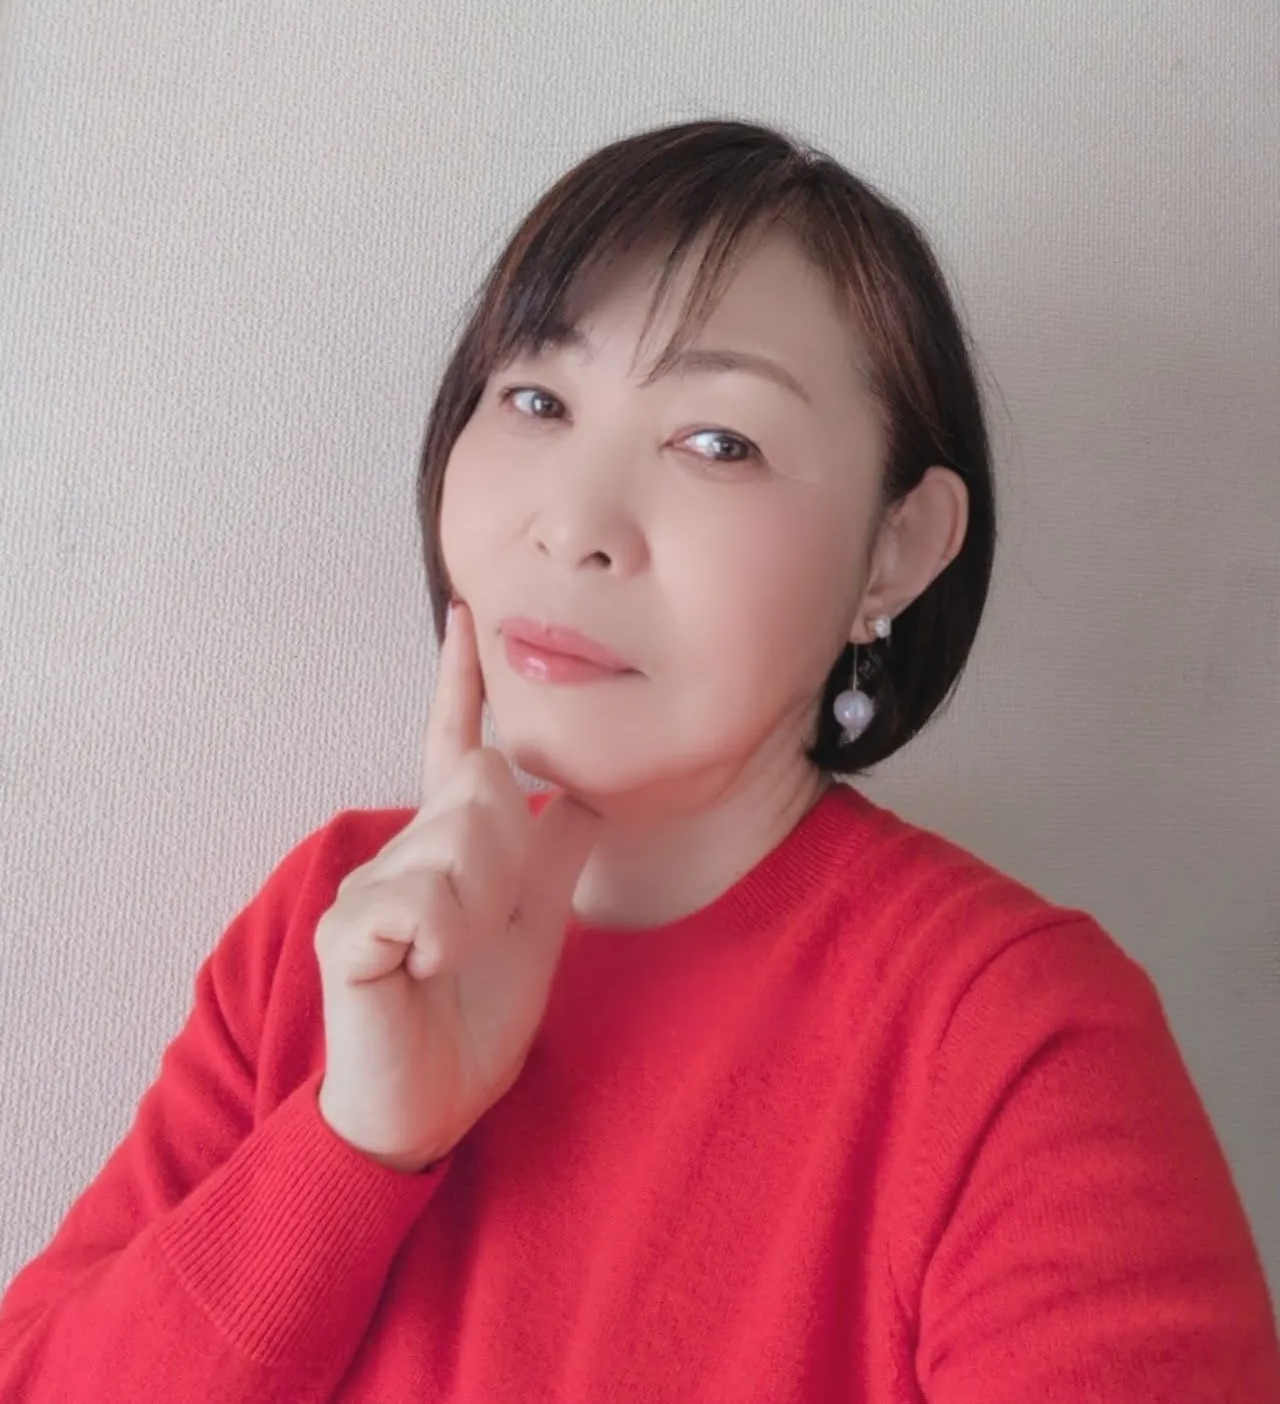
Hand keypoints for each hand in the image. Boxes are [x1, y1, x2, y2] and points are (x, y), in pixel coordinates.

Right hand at [314, 600, 598, 1171]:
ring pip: (461, 844)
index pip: (453, 745)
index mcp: (446, 845)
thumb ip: (553, 855)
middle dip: (507, 856)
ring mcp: (369, 887)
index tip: (469, 615)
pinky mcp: (346, 930)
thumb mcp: (536, 924)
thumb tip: (585, 791)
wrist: (432, 1105)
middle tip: (486, 928)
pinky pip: (424, 901)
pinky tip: (424, 970)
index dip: (461, 682)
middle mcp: (400, 850)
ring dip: (481, 910)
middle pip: (484, 785)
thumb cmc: (473, 1014)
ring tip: (453, 960)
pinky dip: (445, 939)